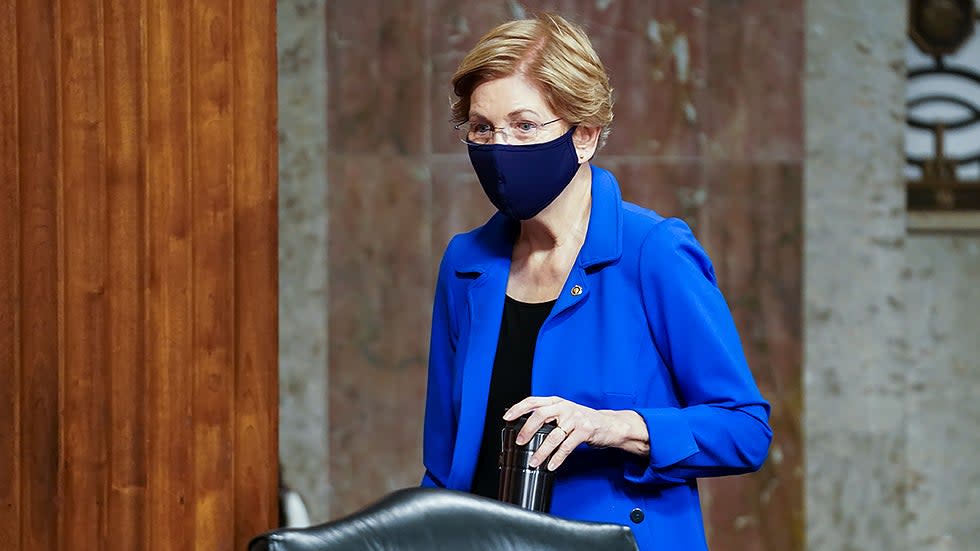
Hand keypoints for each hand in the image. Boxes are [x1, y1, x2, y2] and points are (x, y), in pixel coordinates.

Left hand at [503, 396, 640, 471]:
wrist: (609, 424)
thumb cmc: (583, 420)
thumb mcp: (565, 413)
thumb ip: (548, 417)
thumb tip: (526, 431)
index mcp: (556, 402)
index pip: (533, 401)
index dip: (519, 408)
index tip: (507, 417)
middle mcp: (564, 407)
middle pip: (541, 415)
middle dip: (528, 429)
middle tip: (520, 442)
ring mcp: (575, 418)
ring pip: (554, 435)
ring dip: (542, 451)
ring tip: (534, 462)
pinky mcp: (585, 430)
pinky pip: (568, 446)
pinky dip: (558, 457)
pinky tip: (551, 465)